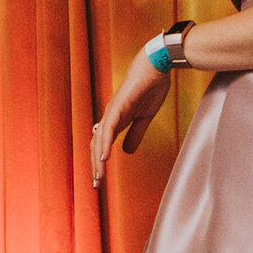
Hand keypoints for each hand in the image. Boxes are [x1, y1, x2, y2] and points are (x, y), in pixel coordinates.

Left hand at [90, 50, 171, 185]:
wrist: (157, 66)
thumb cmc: (151, 87)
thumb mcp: (145, 117)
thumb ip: (136, 134)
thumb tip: (127, 152)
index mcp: (116, 121)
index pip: (102, 146)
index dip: (99, 163)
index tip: (100, 180)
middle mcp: (110, 117)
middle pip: (97, 146)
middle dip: (95, 167)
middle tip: (96, 186)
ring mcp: (113, 111)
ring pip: (100, 139)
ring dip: (97, 160)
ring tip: (98, 178)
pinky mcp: (119, 106)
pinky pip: (110, 128)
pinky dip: (106, 143)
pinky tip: (104, 158)